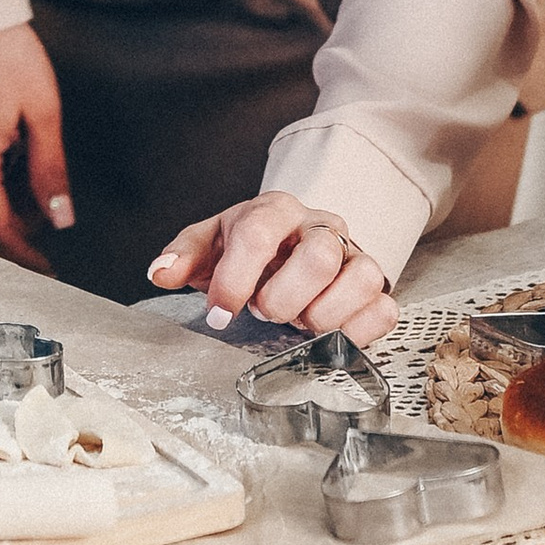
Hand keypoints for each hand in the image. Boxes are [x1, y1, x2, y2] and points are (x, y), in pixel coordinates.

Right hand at [0, 19, 72, 272]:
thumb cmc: (9, 59)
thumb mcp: (41, 115)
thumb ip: (49, 171)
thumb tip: (60, 220)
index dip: (21, 255)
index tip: (47, 270)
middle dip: (22, 232)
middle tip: (54, 228)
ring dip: (15, 207)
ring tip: (45, 194)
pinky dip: (6, 184)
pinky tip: (27, 169)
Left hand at [148, 195, 395, 345]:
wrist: (291, 246)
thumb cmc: (250, 248)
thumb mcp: (211, 244)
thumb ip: (184, 255)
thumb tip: (160, 272)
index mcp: (276, 209)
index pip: (260, 233)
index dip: (236, 278)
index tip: (219, 312)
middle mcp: (322, 226)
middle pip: (318, 256)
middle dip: (283, 299)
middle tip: (264, 311)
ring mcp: (355, 254)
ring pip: (360, 278)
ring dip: (322, 315)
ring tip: (298, 321)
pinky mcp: (377, 287)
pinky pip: (384, 309)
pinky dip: (356, 330)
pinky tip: (328, 334)